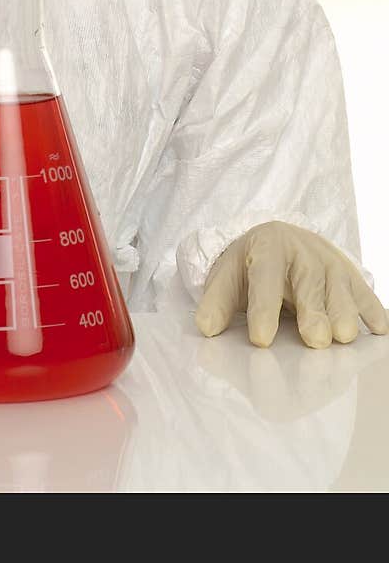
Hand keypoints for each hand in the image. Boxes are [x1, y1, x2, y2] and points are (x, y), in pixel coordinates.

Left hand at [195, 221, 388, 348]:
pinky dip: (372, 310)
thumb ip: (216, 302)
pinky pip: (364, 293)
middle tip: (314, 340)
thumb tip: (206, 329)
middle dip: (312, 311)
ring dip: (343, 312)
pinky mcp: (350, 274)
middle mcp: (303, 251)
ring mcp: (330, 262)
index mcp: (267, 248)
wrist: (280, 238)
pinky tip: (379, 330)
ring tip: (342, 337)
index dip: (262, 309)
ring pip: (340, 288)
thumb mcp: (228, 276)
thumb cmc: (252, 264)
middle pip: (309, 283)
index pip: (264, 278)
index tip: (260, 339)